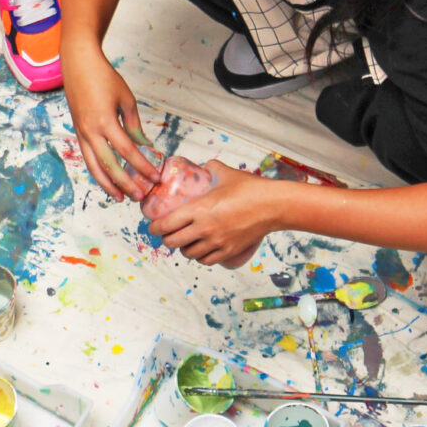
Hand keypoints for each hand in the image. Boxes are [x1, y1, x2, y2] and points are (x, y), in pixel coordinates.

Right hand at [61, 43, 160, 200]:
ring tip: (120, 197)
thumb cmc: (104, 77)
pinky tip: (107, 179)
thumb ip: (134, 124)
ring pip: (93, 166)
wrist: (78, 63)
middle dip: (125, 183)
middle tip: (139, 197)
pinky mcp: (78, 131)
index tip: (155, 177)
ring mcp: (81, 132)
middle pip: (109, 165)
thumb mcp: (126, 98)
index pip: (127, 151)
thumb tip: (144, 145)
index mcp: (105, 121)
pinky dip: (97, 171)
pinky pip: (87, 157)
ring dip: (107, 184)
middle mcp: (90, 131)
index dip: (142, 166)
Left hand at [152, 161, 274, 266]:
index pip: (167, 224)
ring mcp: (217, 242)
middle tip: (166, 233)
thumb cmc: (250, 188)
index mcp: (199, 209)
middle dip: (166, 239)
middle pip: (174, 242)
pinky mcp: (230, 251)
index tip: (152, 226)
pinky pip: (207, 261)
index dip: (155, 227)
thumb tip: (205, 165)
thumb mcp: (225, 173)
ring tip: (184, 242)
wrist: (274, 206)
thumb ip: (211, 168)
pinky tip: (200, 250)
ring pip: (189, 254)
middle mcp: (205, 229)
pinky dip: (200, 257)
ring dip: (183, 249)